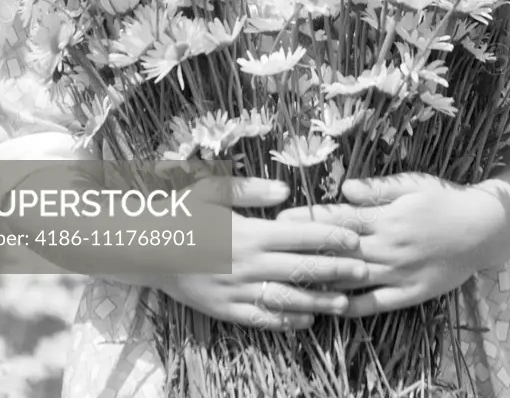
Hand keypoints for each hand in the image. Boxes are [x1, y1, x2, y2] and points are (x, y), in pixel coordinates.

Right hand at [156, 177, 368, 330]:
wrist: (145, 248)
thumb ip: (251, 189)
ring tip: (345, 302)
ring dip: (318, 301)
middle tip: (364, 271)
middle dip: (336, 270)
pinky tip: (305, 320)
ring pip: (287, 299)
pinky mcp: (226, 310)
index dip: (331, 237)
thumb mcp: (212, 189)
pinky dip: (286, 321)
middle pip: (301, 269)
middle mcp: (248, 264)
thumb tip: (286, 191)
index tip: (355, 239)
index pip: (300, 236)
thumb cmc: (181, 212)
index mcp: (250, 232)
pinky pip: (262, 319)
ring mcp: (238, 290)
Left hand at [277, 172, 497, 316]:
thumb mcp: (412, 184)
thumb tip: (343, 189)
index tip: (281, 220)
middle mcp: (387, 247)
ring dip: (322, 280)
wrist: (482, 228)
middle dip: (305, 250)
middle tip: (275, 251)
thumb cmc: (444, 198)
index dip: (308, 220)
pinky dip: (353, 307)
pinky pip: (377, 304)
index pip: (338, 220)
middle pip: (338, 251)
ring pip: (352, 279)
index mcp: (385, 217)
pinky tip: (332, 309)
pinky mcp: (410, 293)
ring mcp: (398, 273)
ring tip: (292, 281)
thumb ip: (377, 189)